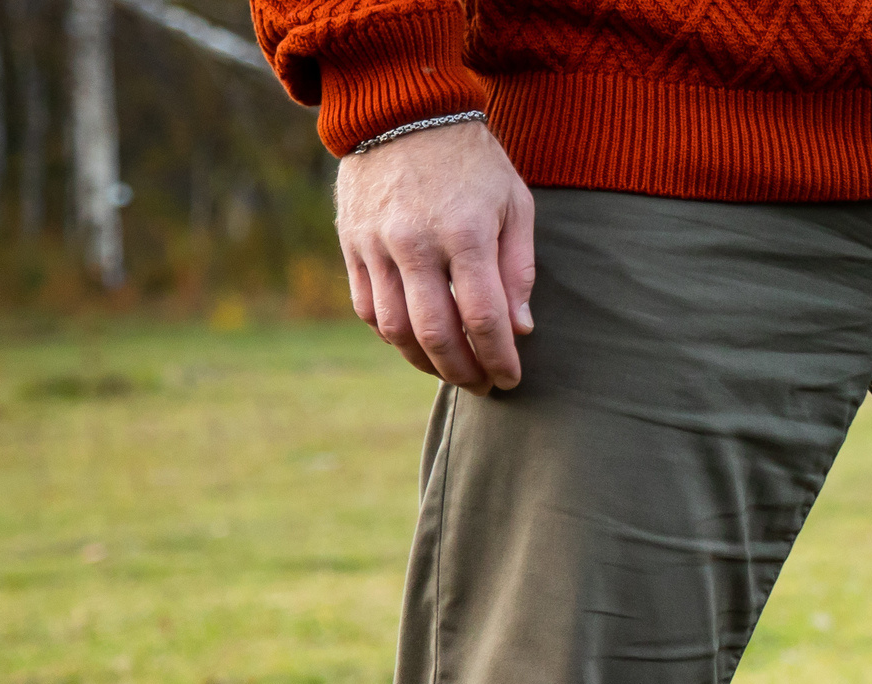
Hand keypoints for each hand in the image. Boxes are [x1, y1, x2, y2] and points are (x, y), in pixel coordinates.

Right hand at [335, 120, 536, 392]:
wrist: (401, 109)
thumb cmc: (472, 160)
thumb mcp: (514, 203)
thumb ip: (518, 268)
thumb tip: (520, 330)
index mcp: (465, 232)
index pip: (483, 318)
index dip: (499, 359)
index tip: (510, 379)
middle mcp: (415, 242)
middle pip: (436, 334)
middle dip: (463, 371)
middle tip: (482, 386)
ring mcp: (376, 244)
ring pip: (396, 329)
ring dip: (425, 362)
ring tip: (451, 370)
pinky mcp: (351, 243)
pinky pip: (368, 308)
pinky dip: (393, 335)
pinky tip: (416, 342)